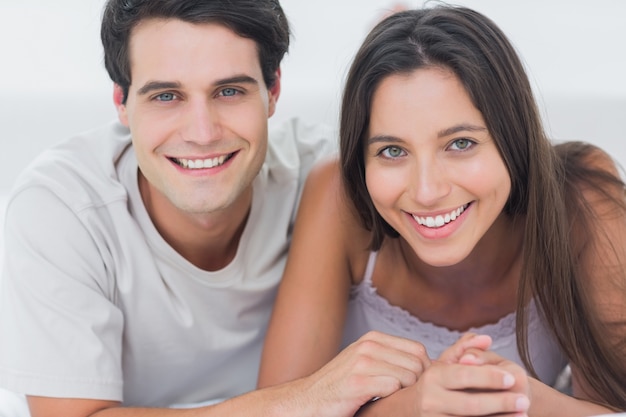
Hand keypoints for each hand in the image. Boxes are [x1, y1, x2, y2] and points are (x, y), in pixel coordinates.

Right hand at [301, 331, 430, 416]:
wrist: (309, 399)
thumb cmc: (341, 385)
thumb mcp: (367, 361)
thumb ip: (392, 357)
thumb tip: (431, 364)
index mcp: (373, 338)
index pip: (418, 349)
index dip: (425, 369)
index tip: (417, 385)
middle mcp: (368, 345)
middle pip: (417, 363)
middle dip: (417, 383)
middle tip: (405, 396)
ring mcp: (362, 362)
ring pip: (408, 376)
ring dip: (404, 393)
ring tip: (391, 399)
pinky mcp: (357, 382)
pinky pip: (392, 388)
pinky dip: (391, 399)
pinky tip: (379, 402)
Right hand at [410, 334, 530, 415]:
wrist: (410, 410)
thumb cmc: (434, 384)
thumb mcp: (445, 363)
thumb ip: (465, 348)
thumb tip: (487, 338)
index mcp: (433, 377)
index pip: (463, 375)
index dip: (488, 377)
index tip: (510, 378)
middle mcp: (431, 400)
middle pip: (470, 404)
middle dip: (500, 403)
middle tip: (524, 400)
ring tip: (522, 414)